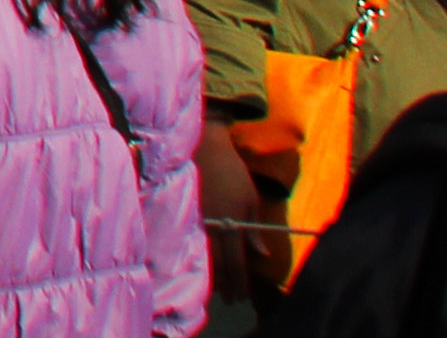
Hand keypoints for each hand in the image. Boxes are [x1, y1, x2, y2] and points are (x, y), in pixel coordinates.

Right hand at [198, 123, 283, 303]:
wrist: (204, 147)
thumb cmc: (233, 173)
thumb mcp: (251, 200)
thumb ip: (254, 230)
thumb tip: (263, 256)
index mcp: (230, 225)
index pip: (235, 262)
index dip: (239, 282)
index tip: (241, 298)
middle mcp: (211, 226)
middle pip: (216, 264)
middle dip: (224, 284)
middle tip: (230, 299)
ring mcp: (194, 219)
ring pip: (201, 254)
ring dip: (209, 273)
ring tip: (215, 288)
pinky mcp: (183, 211)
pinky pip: (190, 239)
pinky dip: (196, 254)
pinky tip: (197, 262)